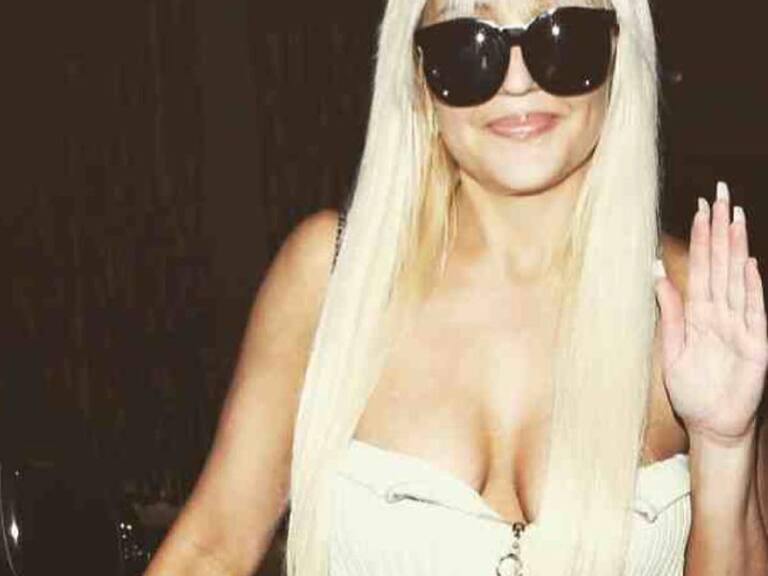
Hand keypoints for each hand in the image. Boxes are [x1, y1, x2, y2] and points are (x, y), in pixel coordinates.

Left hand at [654, 181, 767, 445]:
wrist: (710, 425)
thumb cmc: (692, 389)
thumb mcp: (671, 347)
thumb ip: (668, 311)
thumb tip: (655, 271)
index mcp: (700, 314)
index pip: (701, 267)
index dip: (701, 238)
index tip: (700, 208)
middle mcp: (722, 314)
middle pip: (720, 264)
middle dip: (720, 230)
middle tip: (720, 194)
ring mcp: (741, 327)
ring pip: (737, 279)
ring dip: (736, 249)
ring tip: (735, 217)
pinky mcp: (756, 346)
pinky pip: (753, 312)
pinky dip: (750, 288)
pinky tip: (748, 263)